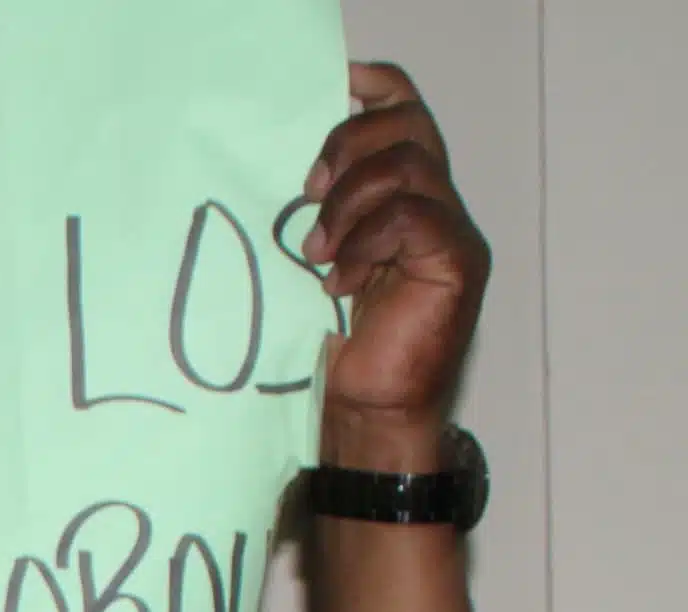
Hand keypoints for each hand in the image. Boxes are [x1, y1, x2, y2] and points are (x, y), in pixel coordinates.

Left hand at [304, 63, 486, 470]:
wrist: (363, 416)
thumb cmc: (331, 350)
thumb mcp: (308, 269)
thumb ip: (312, 219)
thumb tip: (269, 178)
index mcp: (400, 198)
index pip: (404, 112)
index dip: (374, 87)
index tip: (334, 81)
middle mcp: (434, 206)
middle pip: (407, 127)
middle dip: (349, 146)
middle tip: (307, 193)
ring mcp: (450, 233)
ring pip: (411, 166)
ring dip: (351, 202)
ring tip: (317, 251)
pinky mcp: (456, 264)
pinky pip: (416, 218)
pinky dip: (368, 242)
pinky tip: (340, 281)